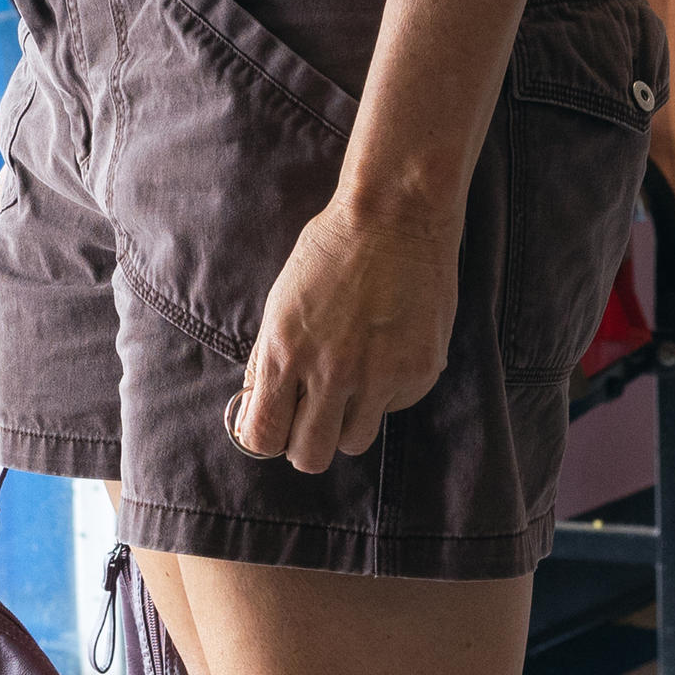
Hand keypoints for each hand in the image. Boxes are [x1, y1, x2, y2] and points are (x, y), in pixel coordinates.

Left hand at [225, 192, 463, 472]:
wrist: (396, 218)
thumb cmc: (331, 253)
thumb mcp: (280, 301)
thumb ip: (267, 360)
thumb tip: (254, 410)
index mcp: (287, 352)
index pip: (263, 437)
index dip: (264, 438)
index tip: (272, 426)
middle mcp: (333, 373)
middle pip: (310, 456)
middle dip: (304, 444)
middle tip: (309, 419)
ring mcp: (380, 377)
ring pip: (354, 442)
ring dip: (345, 423)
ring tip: (349, 383)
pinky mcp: (419, 374)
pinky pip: (393, 409)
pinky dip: (384, 393)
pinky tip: (384, 352)